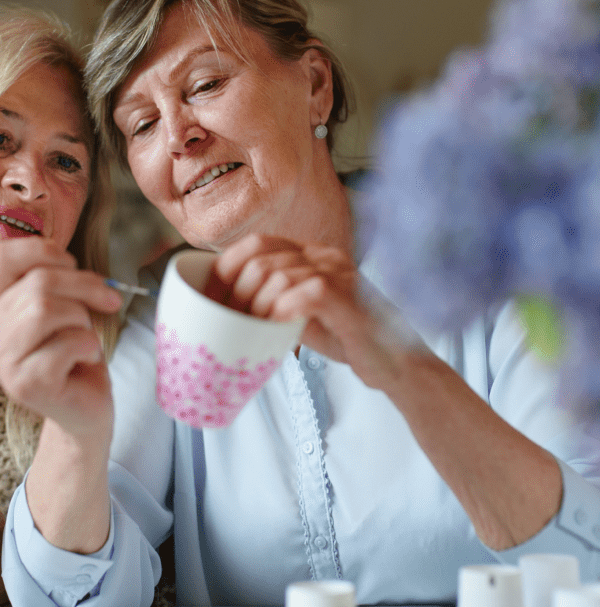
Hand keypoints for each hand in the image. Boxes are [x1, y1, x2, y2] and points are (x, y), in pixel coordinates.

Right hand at [0, 237, 120, 442]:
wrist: (84, 409)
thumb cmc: (75, 352)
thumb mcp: (65, 305)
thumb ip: (57, 279)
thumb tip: (71, 263)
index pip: (0, 256)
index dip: (44, 251)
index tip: (73, 267)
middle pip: (36, 283)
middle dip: (84, 286)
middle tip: (107, 301)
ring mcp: (2, 360)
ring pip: (46, 309)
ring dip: (82, 318)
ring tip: (86, 335)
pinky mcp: (24, 385)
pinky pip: (66, 343)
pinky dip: (89, 345)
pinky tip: (86, 359)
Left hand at [211, 234, 419, 392]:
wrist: (395, 363)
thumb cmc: (346, 338)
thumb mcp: (299, 315)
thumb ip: (270, 302)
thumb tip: (223, 308)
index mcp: (311, 254)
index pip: (256, 243)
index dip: (225, 267)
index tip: (210, 298)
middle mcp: (324, 256)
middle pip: (261, 257)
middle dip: (235, 293)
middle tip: (229, 322)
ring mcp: (339, 274)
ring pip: (278, 275)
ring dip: (256, 307)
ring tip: (254, 331)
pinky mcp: (349, 299)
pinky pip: (304, 294)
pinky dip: (281, 313)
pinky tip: (277, 329)